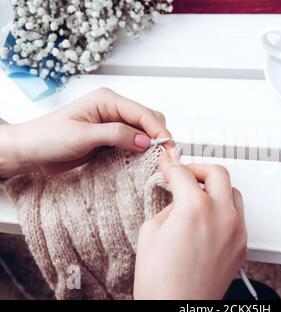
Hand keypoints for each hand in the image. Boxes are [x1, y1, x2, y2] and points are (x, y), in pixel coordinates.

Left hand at [0, 87, 171, 177]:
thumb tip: (146, 141)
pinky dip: (142, 152)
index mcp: (107, 100)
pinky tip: (144, 163)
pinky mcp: (110, 139)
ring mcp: (113, 124)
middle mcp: (113, 109)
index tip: (170, 149)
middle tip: (167, 158)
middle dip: (160, 137)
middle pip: (149, 120)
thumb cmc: (48, 138)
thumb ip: (116, 135)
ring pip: (144, 132)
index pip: (143, 113)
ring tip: (158, 162)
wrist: (30, 151)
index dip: (159, 131)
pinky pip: (134, 143)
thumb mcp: (82, 136)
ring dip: (152, 145)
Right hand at [134, 150, 246, 299]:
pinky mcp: (242, 245)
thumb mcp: (151, 233)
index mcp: (195, 208)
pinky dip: (224, 210)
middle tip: (185, 175)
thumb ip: (167, 206)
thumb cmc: (161, 283)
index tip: (167, 166)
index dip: (170, 166)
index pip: (183, 173)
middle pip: (217, 172)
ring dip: (216, 188)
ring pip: (233, 192)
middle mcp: (222, 215)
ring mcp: (236, 230)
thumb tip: (176, 197)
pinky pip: (237, 216)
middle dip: (198, 169)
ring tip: (199, 197)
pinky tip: (209, 220)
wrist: (178, 311)